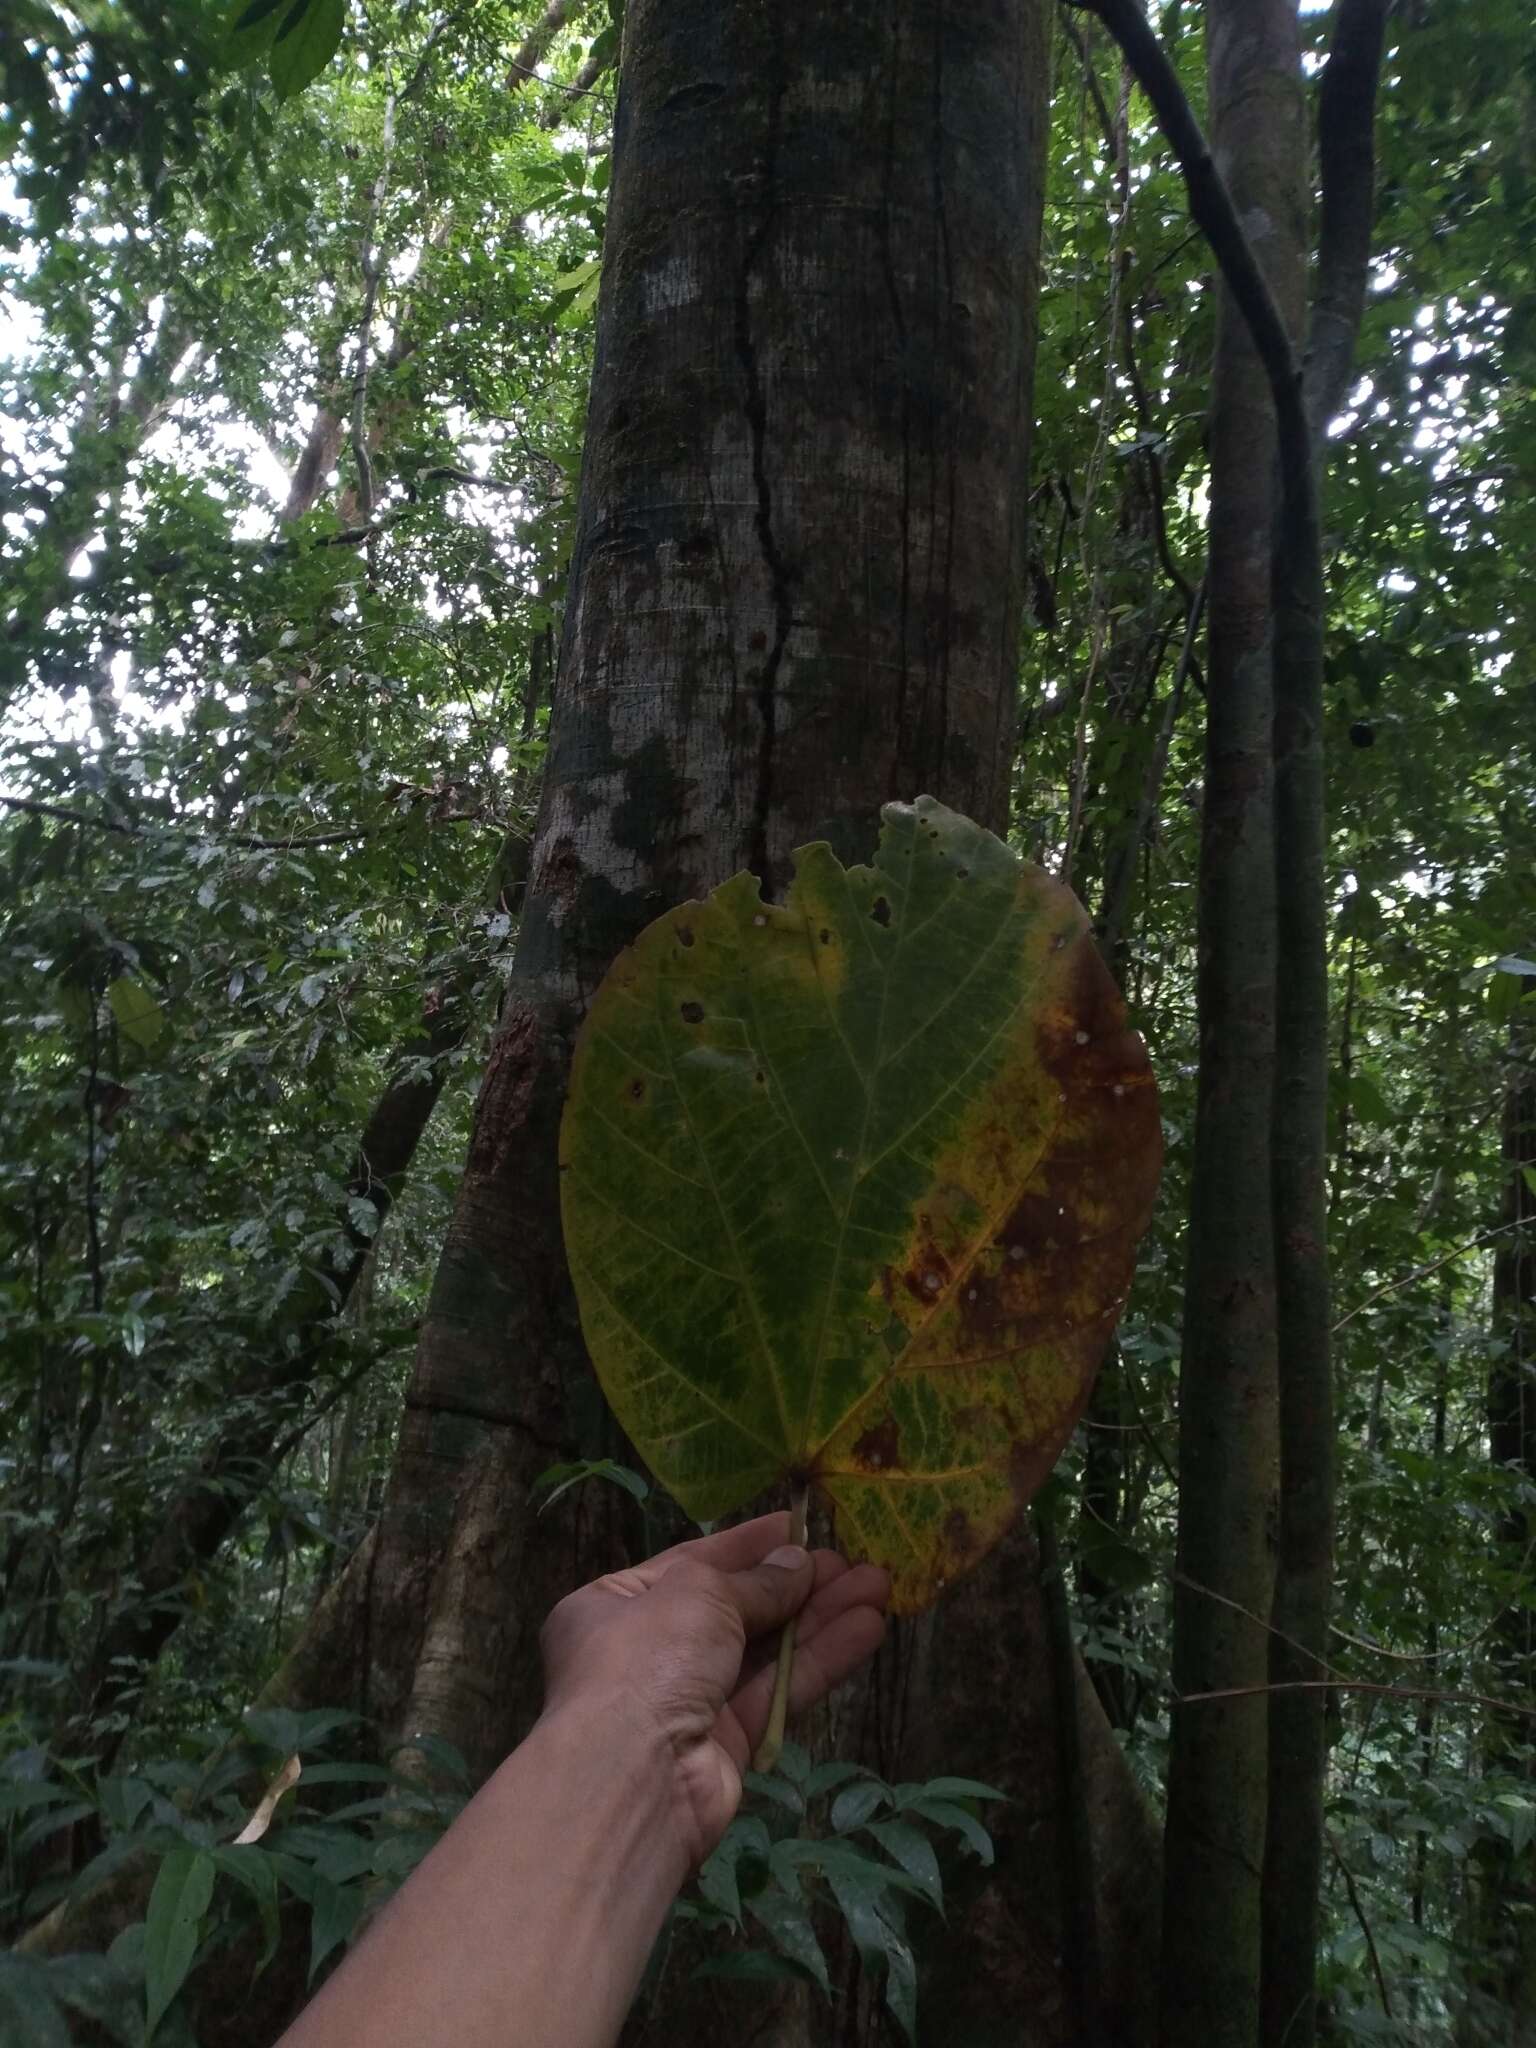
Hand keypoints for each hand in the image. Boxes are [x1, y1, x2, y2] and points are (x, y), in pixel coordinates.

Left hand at [539, 1513, 889, 1864]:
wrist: (636, 1776)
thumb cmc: (650, 1656)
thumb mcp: (700, 1593)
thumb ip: (757, 1581)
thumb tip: (798, 1563)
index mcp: (617, 1602)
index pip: (693, 1562)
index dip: (750, 1544)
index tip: (800, 1526)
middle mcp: (650, 1650)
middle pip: (737, 1608)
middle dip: (797, 1584)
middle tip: (854, 1561)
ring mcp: (690, 1700)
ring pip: (765, 1651)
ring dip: (821, 1618)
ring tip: (879, 1585)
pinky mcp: (729, 1743)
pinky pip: (779, 1691)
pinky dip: (820, 1660)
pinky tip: (867, 1630)